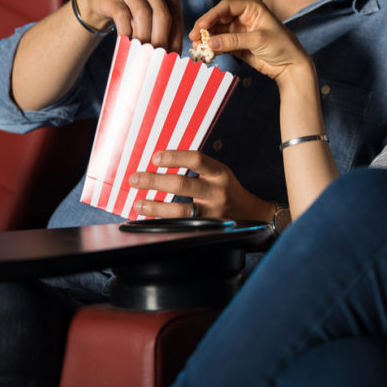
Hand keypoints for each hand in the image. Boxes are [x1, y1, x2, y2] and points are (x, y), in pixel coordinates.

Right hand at [78, 0, 182, 51]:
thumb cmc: (133, 13)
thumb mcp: (151, 20)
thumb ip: (162, 33)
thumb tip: (171, 61)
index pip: (177, 21)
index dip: (176, 42)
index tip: (172, 61)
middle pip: (162, 16)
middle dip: (161, 40)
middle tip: (158, 60)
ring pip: (143, 15)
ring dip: (144, 37)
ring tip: (142, 55)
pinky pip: (122, 16)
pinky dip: (126, 32)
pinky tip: (126, 44)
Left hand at [129, 150, 274, 220]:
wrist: (252, 215)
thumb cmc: (228, 190)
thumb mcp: (219, 174)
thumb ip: (197, 168)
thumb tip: (160, 163)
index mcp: (220, 173)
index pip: (197, 159)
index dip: (174, 157)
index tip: (155, 157)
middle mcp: (217, 191)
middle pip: (182, 184)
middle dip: (155, 181)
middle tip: (135, 179)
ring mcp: (212, 212)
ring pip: (180, 211)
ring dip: (154, 207)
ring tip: (137, 204)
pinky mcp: (208, 229)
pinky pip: (181, 227)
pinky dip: (163, 223)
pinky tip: (150, 220)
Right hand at [191, 0, 312, 82]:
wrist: (291, 66)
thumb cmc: (282, 46)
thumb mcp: (258, 40)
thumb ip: (234, 40)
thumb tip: (210, 42)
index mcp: (252, 8)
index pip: (226, 7)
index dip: (211, 15)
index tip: (200, 26)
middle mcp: (244, 17)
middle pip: (218, 19)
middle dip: (205, 28)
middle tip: (193, 38)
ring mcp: (240, 32)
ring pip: (218, 32)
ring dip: (206, 40)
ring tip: (196, 48)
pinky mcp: (237, 45)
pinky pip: (221, 44)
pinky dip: (213, 48)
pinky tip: (205, 53)